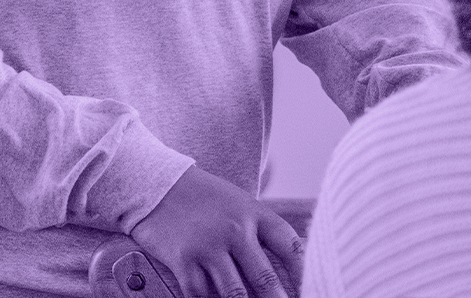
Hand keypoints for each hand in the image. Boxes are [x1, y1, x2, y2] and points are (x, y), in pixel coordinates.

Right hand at [129, 166, 303, 297]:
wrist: (159, 184)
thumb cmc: (207, 198)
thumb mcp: (241, 204)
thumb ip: (262, 231)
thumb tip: (292, 260)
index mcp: (255, 214)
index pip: (289, 246)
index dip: (304, 272)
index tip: (310, 289)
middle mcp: (235, 230)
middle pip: (264, 278)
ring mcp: (209, 247)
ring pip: (234, 293)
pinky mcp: (183, 260)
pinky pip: (201, 294)